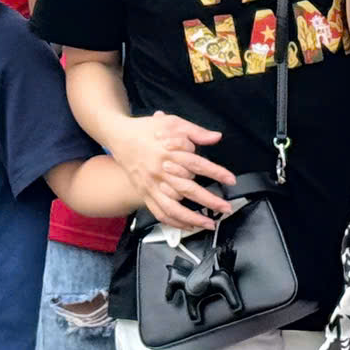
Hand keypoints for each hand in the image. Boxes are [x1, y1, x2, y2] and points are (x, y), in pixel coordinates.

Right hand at [107, 113, 234, 232]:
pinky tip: (188, 226)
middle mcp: (160, 172)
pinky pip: (159, 213)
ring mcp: (151, 185)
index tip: (230, 180)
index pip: (197, 164)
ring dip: (192, 218)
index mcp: (168, 153)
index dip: (216, 173)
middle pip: (188, 190)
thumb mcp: (171, 122)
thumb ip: (195, 131)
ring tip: (209, 223)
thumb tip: (216, 137)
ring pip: (173, 208)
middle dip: (209, 201)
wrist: (120, 137)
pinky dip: (174, 222)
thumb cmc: (146, 129)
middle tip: (226, 208)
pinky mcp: (145, 193)